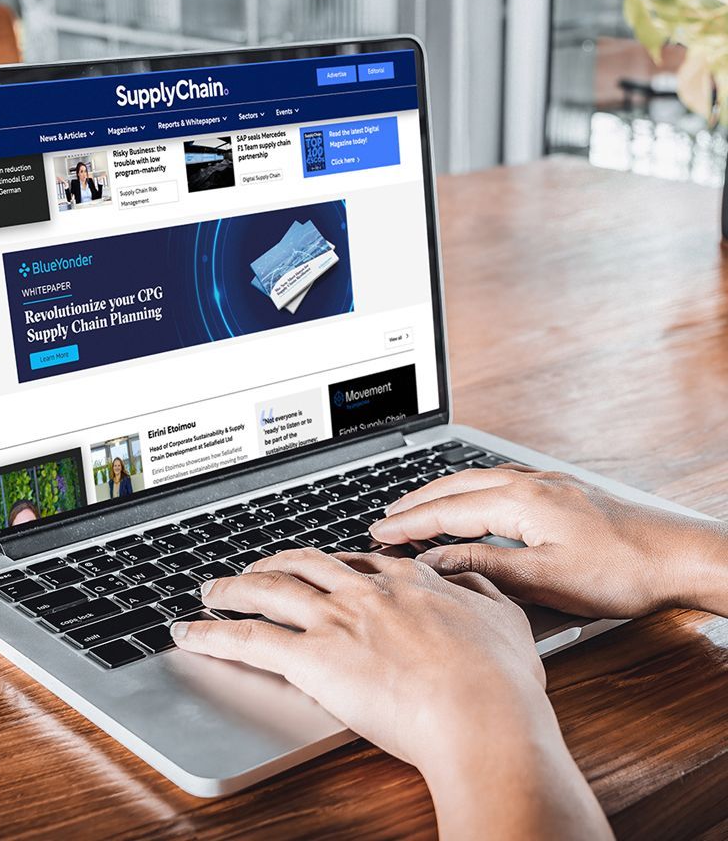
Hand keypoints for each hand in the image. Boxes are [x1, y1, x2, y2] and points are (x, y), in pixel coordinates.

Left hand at [173, 549, 610, 839]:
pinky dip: (214, 633)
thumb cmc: (500, 681)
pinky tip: (192, 632)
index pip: (357, 561)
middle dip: (274, 563)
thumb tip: (470, 582)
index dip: (331, 564)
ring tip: (212, 588)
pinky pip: (250, 639)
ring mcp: (335, 620)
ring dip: (234, 587)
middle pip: (304, 565)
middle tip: (256, 567)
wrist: (483, 716)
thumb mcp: (505, 619)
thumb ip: (481, 594)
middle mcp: (364, 591)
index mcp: (407, 582)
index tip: (319, 567)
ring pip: (269, 591)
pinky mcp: (312, 658)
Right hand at [370, 466, 727, 617]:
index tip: (378, 533)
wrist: (679, 556)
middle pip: (455, 487)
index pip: (447, 512)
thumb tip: (437, 562)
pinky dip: (471, 488)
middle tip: (384, 518)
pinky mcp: (560, 490)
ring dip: (441, 493)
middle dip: (415, 502)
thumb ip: (486, 566)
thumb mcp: (546, 579)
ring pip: (476, 479)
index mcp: (519, 501)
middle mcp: (528, 482)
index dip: (409, 525)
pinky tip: (472, 496)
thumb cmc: (622, 572)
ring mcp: (545, 482)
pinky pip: (499, 479)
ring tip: (416, 507)